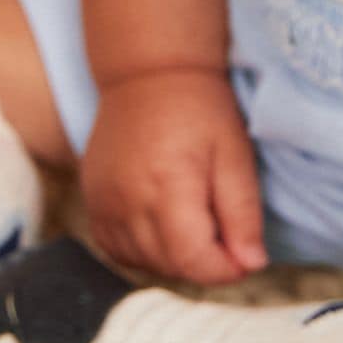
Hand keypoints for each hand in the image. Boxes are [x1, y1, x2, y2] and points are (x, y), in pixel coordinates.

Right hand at [80, 67, 268, 286]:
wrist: (148, 72)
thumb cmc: (199, 107)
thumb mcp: (234, 154)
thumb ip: (243, 213)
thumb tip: (251, 265)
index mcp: (167, 186)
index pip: (193, 262)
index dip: (226, 269)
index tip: (244, 254)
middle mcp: (127, 201)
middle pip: (170, 267)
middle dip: (204, 262)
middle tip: (223, 230)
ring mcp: (103, 204)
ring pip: (143, 263)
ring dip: (174, 258)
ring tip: (194, 219)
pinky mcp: (92, 202)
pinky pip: (117, 249)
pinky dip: (144, 250)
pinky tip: (163, 223)